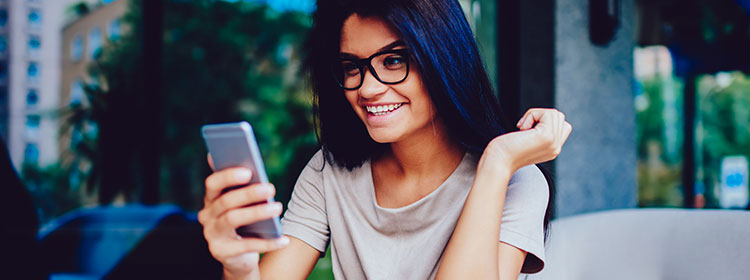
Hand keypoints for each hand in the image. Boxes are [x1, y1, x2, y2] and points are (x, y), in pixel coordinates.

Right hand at [198, 154, 288, 277]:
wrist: (238, 257)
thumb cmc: (243, 223)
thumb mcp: (241, 205)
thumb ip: (243, 187)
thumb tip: (252, 167)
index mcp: (211, 199)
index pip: (212, 183)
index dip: (228, 176)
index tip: (248, 171)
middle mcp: (206, 216)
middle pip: (226, 201)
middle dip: (249, 193)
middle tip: (270, 188)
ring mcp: (212, 235)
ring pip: (233, 219)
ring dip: (257, 212)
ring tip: (278, 207)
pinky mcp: (221, 252)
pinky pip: (246, 246)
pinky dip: (267, 243)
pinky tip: (284, 239)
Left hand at [480, 108, 571, 173]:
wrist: (498, 161)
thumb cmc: (504, 150)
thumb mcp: (527, 141)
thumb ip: (539, 132)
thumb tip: (542, 116)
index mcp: (552, 149)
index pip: (563, 126)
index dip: (545, 121)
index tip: (527, 131)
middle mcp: (556, 148)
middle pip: (559, 117)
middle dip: (540, 116)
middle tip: (523, 129)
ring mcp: (553, 143)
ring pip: (554, 114)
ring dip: (535, 115)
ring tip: (523, 129)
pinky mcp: (548, 136)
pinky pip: (547, 113)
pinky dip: (532, 114)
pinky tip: (522, 129)